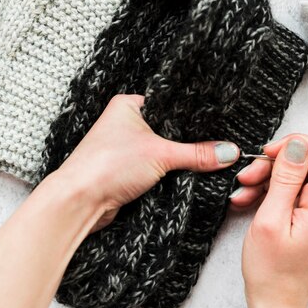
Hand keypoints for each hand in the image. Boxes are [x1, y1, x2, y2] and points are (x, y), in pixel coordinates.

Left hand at [52, 94, 239, 231]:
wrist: (78, 202)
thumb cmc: (107, 165)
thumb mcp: (161, 154)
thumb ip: (197, 153)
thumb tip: (228, 152)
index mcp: (128, 105)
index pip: (171, 106)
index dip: (194, 118)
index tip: (218, 126)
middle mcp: (125, 123)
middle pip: (169, 131)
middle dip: (188, 143)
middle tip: (216, 146)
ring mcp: (124, 148)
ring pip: (163, 152)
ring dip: (178, 161)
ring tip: (204, 161)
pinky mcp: (126, 171)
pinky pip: (155, 169)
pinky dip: (168, 174)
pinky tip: (185, 177)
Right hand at [231, 135, 307, 307]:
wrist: (277, 303)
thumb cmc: (271, 271)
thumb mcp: (271, 219)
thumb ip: (286, 177)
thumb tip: (297, 144)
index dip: (293, 148)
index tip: (267, 153)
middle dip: (275, 167)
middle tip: (248, 177)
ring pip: (302, 180)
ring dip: (271, 181)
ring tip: (245, 194)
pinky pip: (301, 195)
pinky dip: (277, 195)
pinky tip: (254, 201)